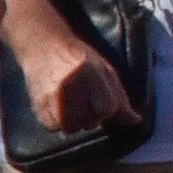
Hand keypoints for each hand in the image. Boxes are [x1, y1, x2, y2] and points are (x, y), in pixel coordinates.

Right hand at [0, 0, 131, 134]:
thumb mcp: (105, 70)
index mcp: (91, 73)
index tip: (102, 103)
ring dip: (75, 123)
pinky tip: (59, 110)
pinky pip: (52, 126)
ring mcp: (51, 95)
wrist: (44, 45)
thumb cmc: (79, 57)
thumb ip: (120, 96)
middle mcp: (71, 85)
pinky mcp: (37, 102)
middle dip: (92, 118)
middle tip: (86, 104)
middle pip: (89, 121)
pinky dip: (58, 123)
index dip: (107, 110)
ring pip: (70, 127)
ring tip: (73, 109)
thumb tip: (135, 121)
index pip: (107, 108)